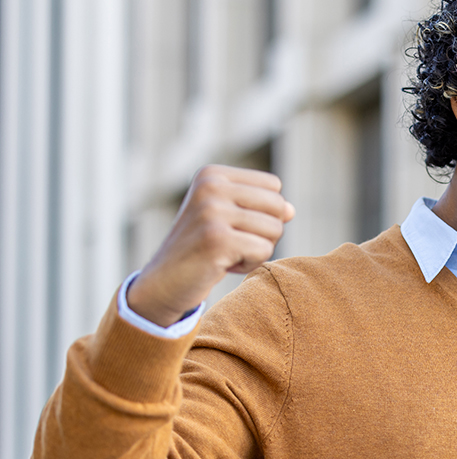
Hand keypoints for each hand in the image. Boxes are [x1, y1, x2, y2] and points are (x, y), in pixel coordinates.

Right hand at [127, 165, 294, 327]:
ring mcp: (212, 211)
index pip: (273, 186)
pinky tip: (223, 265)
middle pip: (278, 206)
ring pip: (274, 230)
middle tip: (233, 244)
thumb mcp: (227, 219)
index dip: (263, 212)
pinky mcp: (217, 239)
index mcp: (212, 174)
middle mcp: (211, 186)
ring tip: (225, 254)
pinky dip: (249, 264)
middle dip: (265, 232)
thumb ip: (261, 208)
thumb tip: (291, 210)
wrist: (162, 284)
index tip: (232, 226)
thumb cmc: (200, 251)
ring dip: (256, 250)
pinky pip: (264, 251)